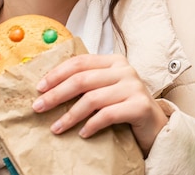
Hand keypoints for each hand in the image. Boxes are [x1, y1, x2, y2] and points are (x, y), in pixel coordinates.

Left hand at [32, 54, 168, 155]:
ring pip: (92, 99)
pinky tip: (82, 133)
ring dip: (70, 115)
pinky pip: (108, 115)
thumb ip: (87, 82)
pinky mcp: (140, 106)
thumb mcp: (106, 89)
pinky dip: (91, 125)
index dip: (57, 74)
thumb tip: (49, 87)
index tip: (39, 87)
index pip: (80, 62)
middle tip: (39, 107)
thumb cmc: (125, 107)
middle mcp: (125, 70)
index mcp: (113, 61)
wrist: (155, 127)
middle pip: (82, 80)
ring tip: (56, 127)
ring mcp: (134, 87)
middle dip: (56, 94)